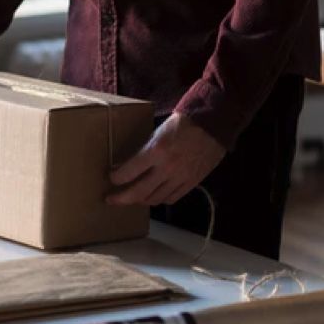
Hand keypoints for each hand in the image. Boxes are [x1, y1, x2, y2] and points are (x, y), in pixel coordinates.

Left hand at [106, 112, 225, 205]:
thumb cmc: (184, 122)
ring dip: (140, 200)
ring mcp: (180, 178)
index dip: (116, 178)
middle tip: (111, 199)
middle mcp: (167, 168)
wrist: (213, 123)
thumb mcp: (158, 131)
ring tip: (133, 198)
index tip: (110, 178)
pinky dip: (160, 199)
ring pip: (154, 199)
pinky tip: (154, 196)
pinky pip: (172, 198)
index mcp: (156, 150)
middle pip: (138, 192)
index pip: (128, 172)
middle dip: (121, 198)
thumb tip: (128, 164)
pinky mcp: (192, 183)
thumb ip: (145, 150)